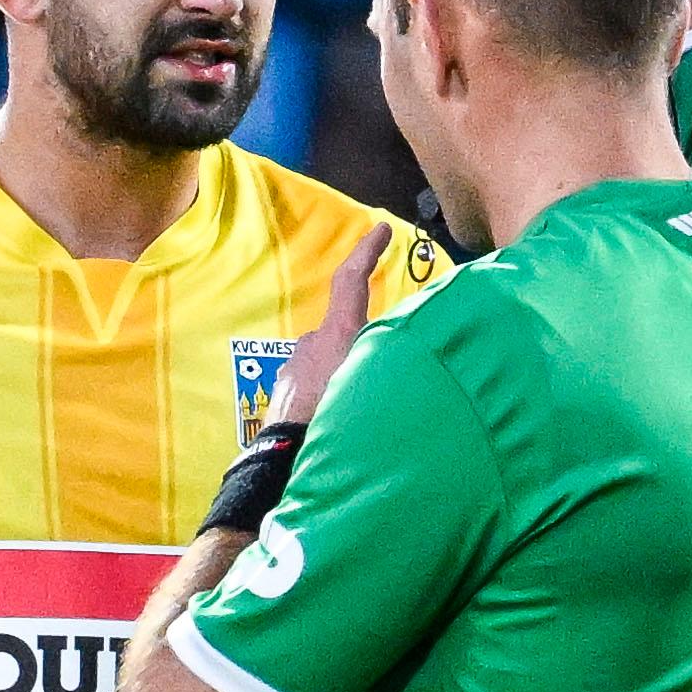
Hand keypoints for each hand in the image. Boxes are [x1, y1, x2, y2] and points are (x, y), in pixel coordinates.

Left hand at [265, 225, 391, 427]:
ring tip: (365, 408)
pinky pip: (315, 385)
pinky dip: (329, 396)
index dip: (366, 252)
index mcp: (338, 335)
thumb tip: (408, 347)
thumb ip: (390, 360)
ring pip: (330, 361)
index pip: (351, 280)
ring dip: (346, 375)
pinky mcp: (284, 393)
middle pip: (345, 330)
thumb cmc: (334, 421)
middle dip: (364, 344)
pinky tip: (340, 423)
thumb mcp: (375, 385)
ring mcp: (294, 368)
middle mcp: (312, 344)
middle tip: (386, 374)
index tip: (379, 230)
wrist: (283, 460)